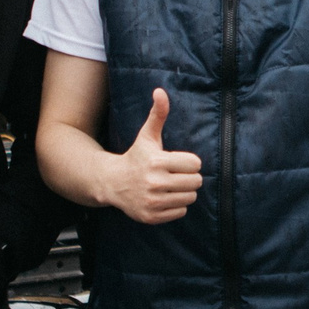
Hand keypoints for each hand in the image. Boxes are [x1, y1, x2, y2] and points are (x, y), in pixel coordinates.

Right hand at [100, 89, 202, 224]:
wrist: (113, 183)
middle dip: (189, 177)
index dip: (188, 162)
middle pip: (196, 182)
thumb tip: (160, 91)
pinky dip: (176, 206)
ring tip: (171, 186)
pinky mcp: (151, 216)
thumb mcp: (147, 136)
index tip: (177, 162)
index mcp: (157, 162)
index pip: (195, 164)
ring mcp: (153, 202)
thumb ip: (157, 114)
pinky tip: (164, 198)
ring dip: (184, 192)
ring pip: (190, 198)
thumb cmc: (136, 157)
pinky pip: (180, 212)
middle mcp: (155, 183)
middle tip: (176, 175)